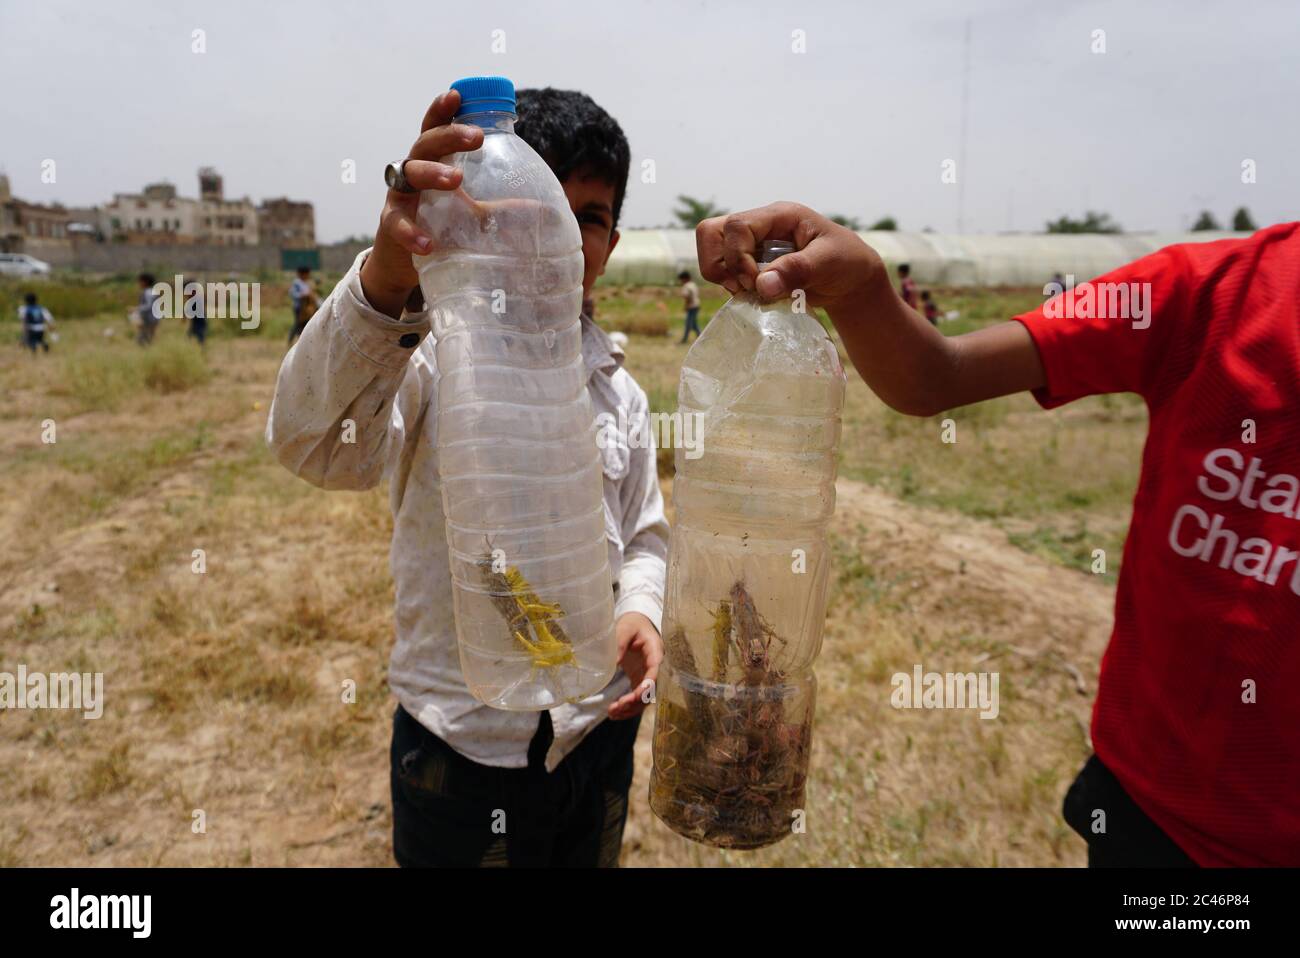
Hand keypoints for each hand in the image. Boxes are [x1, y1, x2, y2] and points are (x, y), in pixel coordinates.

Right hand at [359, 89, 484, 317]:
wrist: (405, 263)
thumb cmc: (440, 226)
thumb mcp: (472, 213)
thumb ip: (500, 206)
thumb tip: (544, 209)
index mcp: (434, 161)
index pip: (436, 128)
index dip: (443, 109)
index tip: (457, 94)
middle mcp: (413, 172)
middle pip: (425, 143)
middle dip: (449, 135)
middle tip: (475, 138)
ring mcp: (399, 196)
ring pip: (408, 174)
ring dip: (432, 173)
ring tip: (455, 179)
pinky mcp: (390, 225)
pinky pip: (397, 223)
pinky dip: (412, 232)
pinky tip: (428, 243)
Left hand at [608, 611, 661, 719]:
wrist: (635, 623)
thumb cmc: (632, 623)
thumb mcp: (625, 627)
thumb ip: (620, 641)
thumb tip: (614, 661)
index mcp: (655, 651)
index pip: (655, 671)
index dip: (648, 685)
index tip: (636, 695)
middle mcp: (655, 666)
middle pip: (651, 690)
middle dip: (636, 701)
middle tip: (618, 706)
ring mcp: (647, 675)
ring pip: (644, 699)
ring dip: (630, 709)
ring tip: (612, 713)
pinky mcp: (639, 679)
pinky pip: (636, 698)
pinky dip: (627, 707)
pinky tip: (613, 713)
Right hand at [695, 201, 885, 311]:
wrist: (851, 279)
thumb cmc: (846, 262)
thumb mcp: (829, 263)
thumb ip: (797, 270)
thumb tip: (762, 285)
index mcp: (779, 215)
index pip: (737, 226)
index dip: (738, 257)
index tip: (757, 283)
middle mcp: (760, 226)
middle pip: (711, 232)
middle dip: (720, 264)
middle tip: (745, 287)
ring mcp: (752, 244)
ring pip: (712, 250)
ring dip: (723, 276)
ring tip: (750, 292)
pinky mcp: (749, 263)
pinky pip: (723, 270)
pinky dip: (731, 286)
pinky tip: (756, 295)